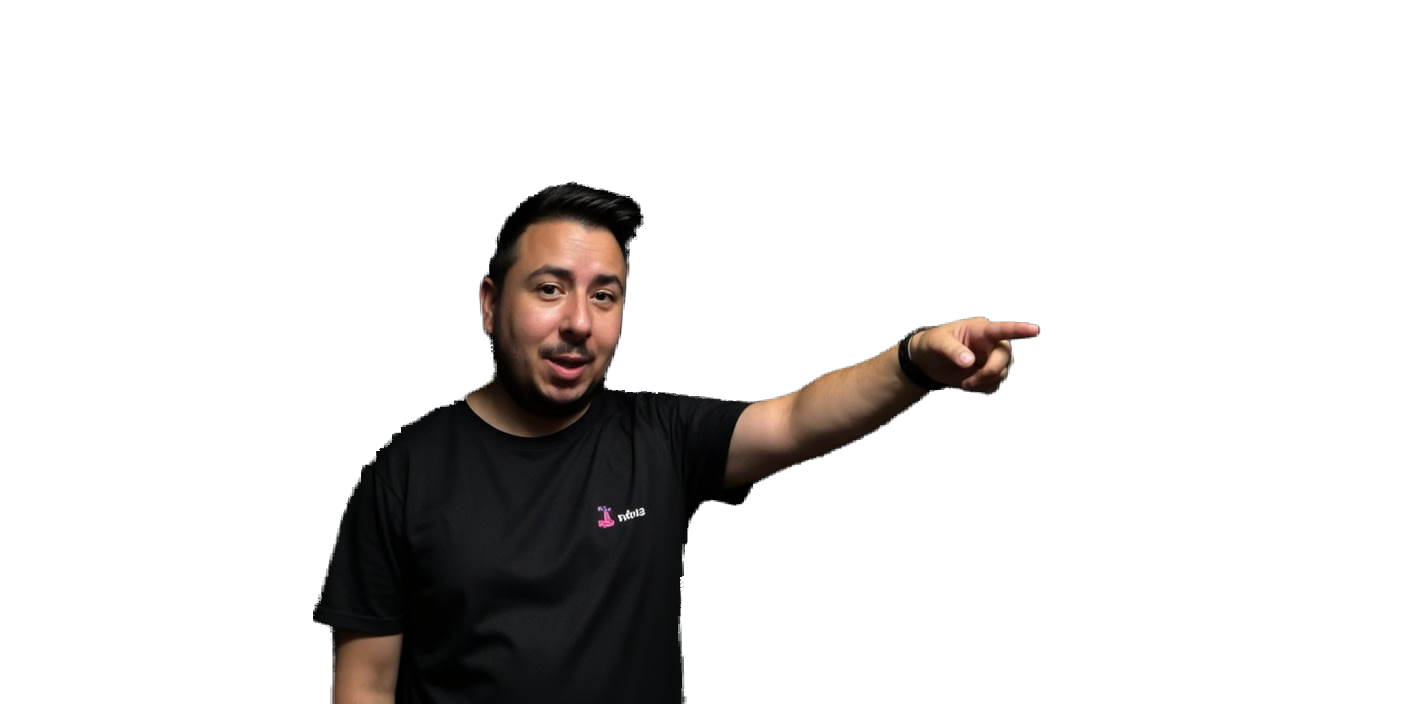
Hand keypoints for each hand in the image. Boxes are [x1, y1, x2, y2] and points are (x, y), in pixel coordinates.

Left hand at [911, 317, 1039, 394]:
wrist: (927, 362)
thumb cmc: (932, 344)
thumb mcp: (937, 344)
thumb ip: (952, 350)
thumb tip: (969, 361)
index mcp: (981, 329)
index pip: (1002, 329)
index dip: (1019, 329)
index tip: (1035, 330)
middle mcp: (991, 342)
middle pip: (1005, 357)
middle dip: (991, 371)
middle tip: (970, 381)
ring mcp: (991, 358)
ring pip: (1003, 372)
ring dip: (985, 382)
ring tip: (965, 383)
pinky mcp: (989, 373)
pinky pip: (996, 384)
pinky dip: (984, 388)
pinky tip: (969, 385)